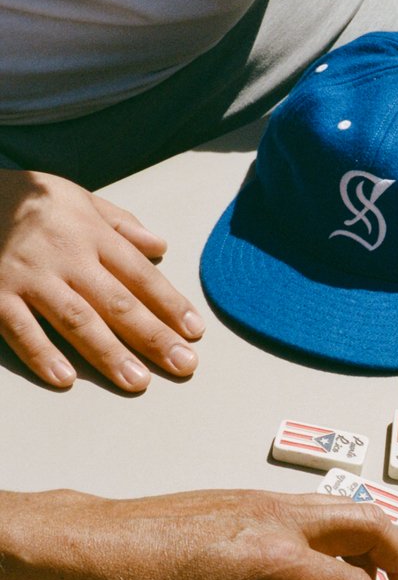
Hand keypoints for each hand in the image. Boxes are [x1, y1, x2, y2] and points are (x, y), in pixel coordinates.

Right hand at [0, 169, 204, 390]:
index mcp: (92, 233)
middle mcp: (67, 256)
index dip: (170, 303)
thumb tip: (161, 245)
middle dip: (154, 335)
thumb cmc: (32, 198)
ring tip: (138, 381)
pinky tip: (65, 379)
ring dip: (109, 353)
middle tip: (184, 363)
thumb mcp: (81, 198)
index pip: (140, 274)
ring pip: (76, 320)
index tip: (195, 329)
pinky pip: (20, 328)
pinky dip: (41, 354)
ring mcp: (30, 277)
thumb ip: (122, 224)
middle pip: (118, 301)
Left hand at [5, 488, 397, 579]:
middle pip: (370, 524)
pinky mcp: (257, 493)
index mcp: (276, 558)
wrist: (111, 541)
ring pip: (349, 506)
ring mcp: (271, 499)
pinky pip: (321, 504)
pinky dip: (346, 528)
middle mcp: (282, 518)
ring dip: (376, 539)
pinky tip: (332, 558)